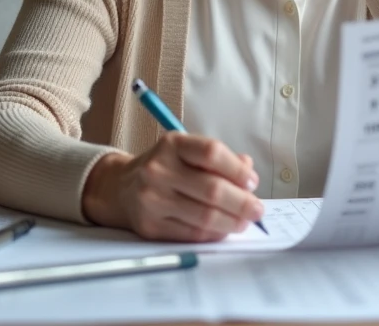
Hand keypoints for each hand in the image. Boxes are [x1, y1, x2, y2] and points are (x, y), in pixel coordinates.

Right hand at [81, 133, 263, 241]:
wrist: (121, 188)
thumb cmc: (165, 168)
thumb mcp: (187, 152)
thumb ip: (218, 159)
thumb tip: (248, 170)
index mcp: (172, 144)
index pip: (211, 152)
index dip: (237, 169)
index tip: (252, 182)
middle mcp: (158, 170)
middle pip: (212, 189)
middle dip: (242, 203)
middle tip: (258, 210)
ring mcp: (152, 200)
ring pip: (204, 216)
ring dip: (232, 222)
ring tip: (244, 222)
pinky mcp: (150, 226)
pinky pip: (191, 234)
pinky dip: (214, 234)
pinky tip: (224, 230)